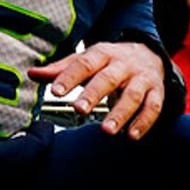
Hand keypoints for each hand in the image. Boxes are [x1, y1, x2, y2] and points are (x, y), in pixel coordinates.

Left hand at [29, 41, 164, 138]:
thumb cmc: (111, 62)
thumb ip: (62, 69)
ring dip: (120, 113)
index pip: (84, 63)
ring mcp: (142, 78)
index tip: (55, 91)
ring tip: (106, 131)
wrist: (150, 54)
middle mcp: (124, 64)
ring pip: (133, 95)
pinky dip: (144, 122)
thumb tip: (32, 73)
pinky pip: (153, 107)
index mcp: (103, 54)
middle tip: (79, 109)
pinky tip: (132, 136)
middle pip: (108, 78)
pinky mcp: (157, 91)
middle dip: (94, 94)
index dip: (69, 77)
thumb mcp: (87, 60)